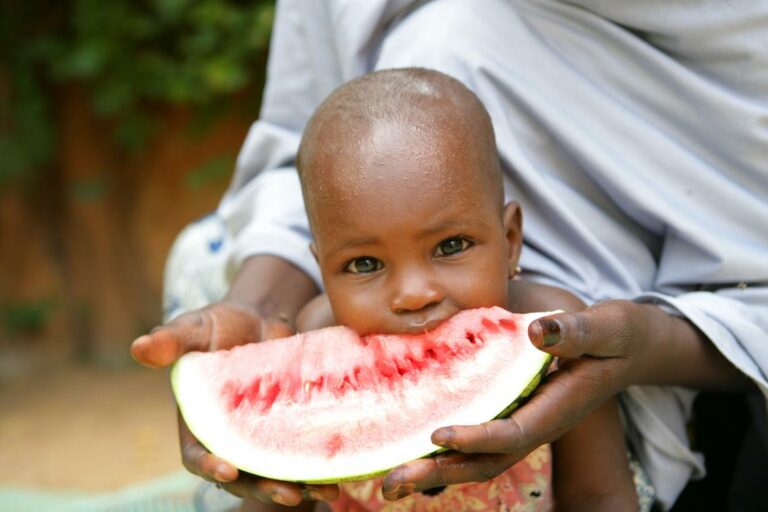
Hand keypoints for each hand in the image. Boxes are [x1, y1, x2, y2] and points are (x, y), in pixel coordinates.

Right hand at [131, 301, 338, 504]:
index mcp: (200, 424)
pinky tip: (343, 474)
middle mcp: (232, 440)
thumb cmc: (221, 325)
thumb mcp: (196, 327)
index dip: (209, 467)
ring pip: (277, 474)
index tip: (228, 470)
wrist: (264, 319)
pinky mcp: (292, 433)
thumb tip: (137, 347)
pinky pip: (304, 458)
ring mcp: (264, 440)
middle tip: (288, 495)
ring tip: (327, 493)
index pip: (197, 456)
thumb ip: (171, 340)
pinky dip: (322, 469)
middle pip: (244, 478)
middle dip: (264, 488)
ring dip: (300, 487)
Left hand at [381, 299, 714, 498]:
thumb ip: (575, 333)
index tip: (438, 436)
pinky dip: (445, 451)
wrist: (624, 349)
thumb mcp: (604, 329)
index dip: (477, 439)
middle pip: (487, 462)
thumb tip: (538, 333)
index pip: (513, 434)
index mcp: (556, 410)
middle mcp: (535, 424)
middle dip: (441, 474)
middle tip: (391, 484)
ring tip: (389, 481)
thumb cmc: (614, 337)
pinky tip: (408, 447)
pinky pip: (476, 439)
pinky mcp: (511, 412)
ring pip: (477, 458)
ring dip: (435, 472)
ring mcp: (522, 422)